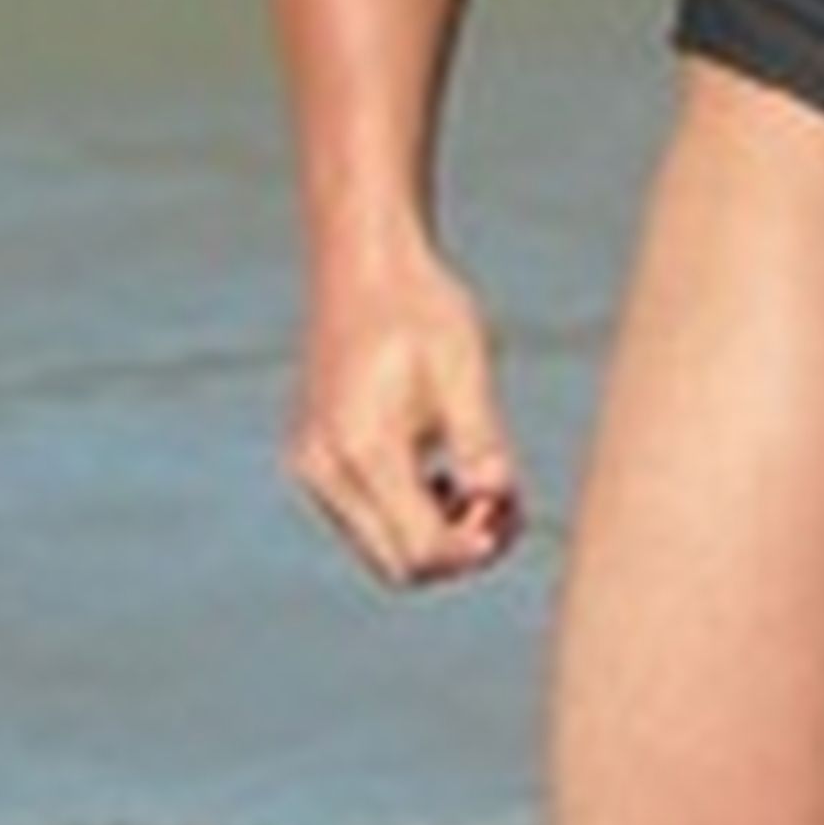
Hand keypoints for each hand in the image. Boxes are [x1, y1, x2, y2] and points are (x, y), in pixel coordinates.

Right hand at [284, 254, 525, 587]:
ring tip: (478, 486)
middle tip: (504, 506)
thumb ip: (480, 442)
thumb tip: (498, 498)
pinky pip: (363, 518)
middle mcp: (324, 467)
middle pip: (397, 563)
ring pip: (379, 547)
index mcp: (362, 449)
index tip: (512, 510)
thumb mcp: (463, 371)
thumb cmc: (421, 308)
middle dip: (457, 550)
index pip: (420, 549)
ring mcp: (311, 466)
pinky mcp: (312, 457)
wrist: (363, 261)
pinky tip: (440, 474)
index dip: (475, 550)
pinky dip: (407, 514)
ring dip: (434, 535)